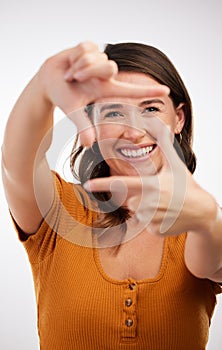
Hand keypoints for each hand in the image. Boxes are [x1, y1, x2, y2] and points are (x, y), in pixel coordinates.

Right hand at [38, 41, 168, 145]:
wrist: (48, 79)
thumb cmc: (63, 96)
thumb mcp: (74, 112)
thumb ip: (84, 126)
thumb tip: (89, 145)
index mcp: (106, 89)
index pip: (131, 90)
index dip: (148, 91)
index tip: (166, 91)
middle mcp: (106, 74)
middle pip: (109, 67)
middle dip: (88, 72)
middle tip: (74, 79)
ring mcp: (99, 60)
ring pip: (96, 58)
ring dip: (79, 67)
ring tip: (71, 74)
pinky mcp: (90, 46)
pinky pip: (85, 49)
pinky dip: (73, 57)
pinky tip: (70, 63)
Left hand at [83, 116, 216, 235]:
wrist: (202, 212)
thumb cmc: (187, 186)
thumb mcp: (176, 164)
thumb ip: (165, 143)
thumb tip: (160, 123)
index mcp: (151, 186)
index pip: (123, 184)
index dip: (104, 184)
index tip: (88, 184)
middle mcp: (149, 203)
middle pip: (131, 200)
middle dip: (141, 197)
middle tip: (161, 196)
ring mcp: (152, 219)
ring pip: (137, 212)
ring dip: (147, 209)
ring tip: (165, 206)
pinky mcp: (154, 232)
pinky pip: (145, 225)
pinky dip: (153, 221)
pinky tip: (167, 216)